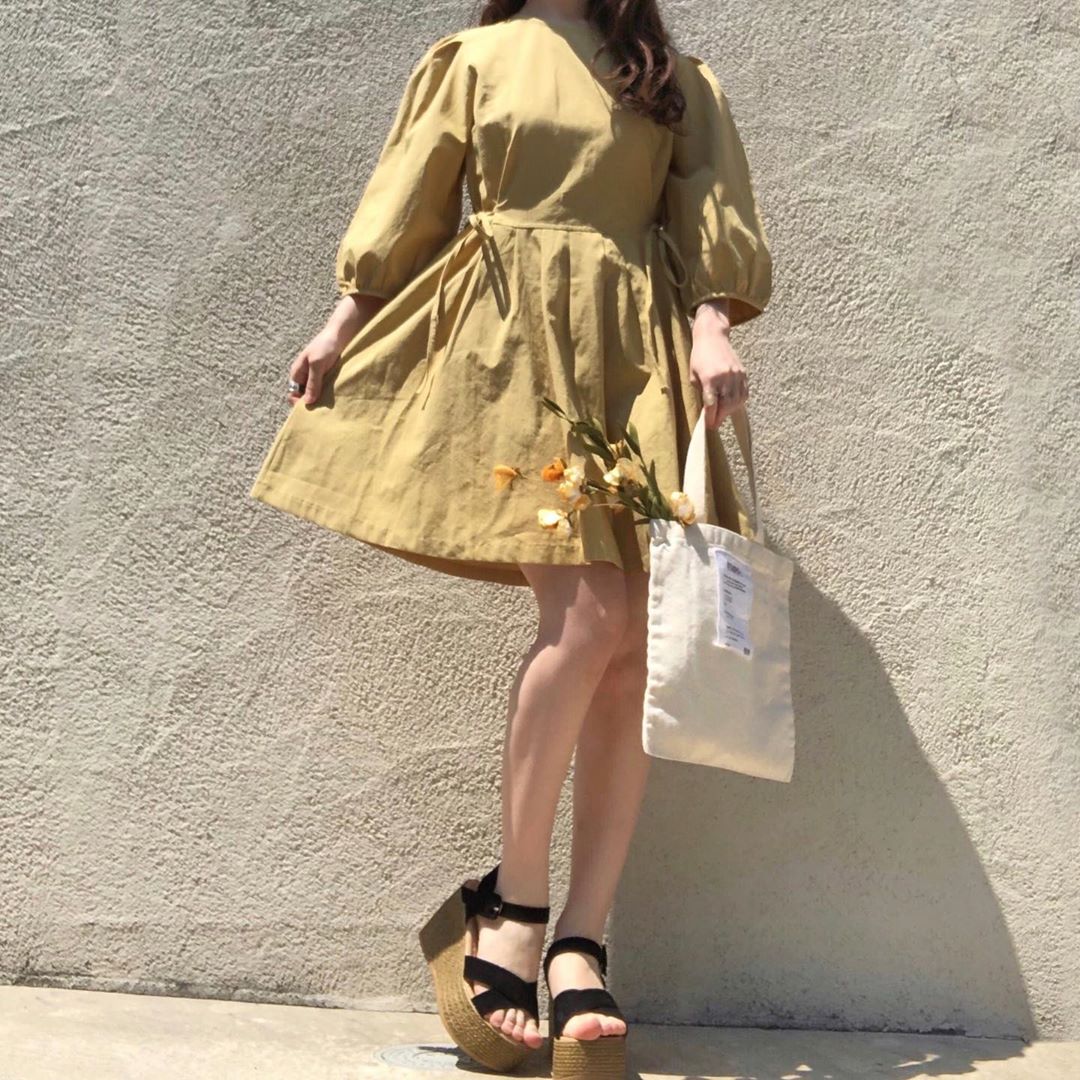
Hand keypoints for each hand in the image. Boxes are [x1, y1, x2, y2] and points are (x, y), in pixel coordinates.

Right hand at [287, 330, 340, 406]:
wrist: (339, 334)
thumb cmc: (325, 346)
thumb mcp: (317, 364)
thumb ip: (313, 383)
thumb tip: (307, 402)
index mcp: (297, 373)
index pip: (293, 394)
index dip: (299, 403)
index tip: (312, 408)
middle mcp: (304, 376)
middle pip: (303, 395)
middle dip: (311, 402)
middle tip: (322, 409)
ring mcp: (314, 376)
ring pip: (314, 393)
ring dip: (320, 398)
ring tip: (329, 404)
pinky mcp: (324, 375)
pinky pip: (322, 388)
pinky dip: (326, 393)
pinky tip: (333, 396)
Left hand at [689, 299, 747, 427]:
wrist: (713, 337)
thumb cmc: (699, 356)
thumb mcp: (693, 376)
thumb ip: (702, 392)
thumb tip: (708, 409)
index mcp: (710, 378)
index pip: (712, 404)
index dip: (711, 418)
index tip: (709, 426)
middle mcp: (725, 377)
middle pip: (726, 405)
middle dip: (720, 417)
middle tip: (715, 423)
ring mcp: (736, 375)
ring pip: (737, 401)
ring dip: (730, 411)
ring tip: (722, 415)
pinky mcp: (743, 373)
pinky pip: (744, 393)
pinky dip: (738, 402)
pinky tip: (732, 405)